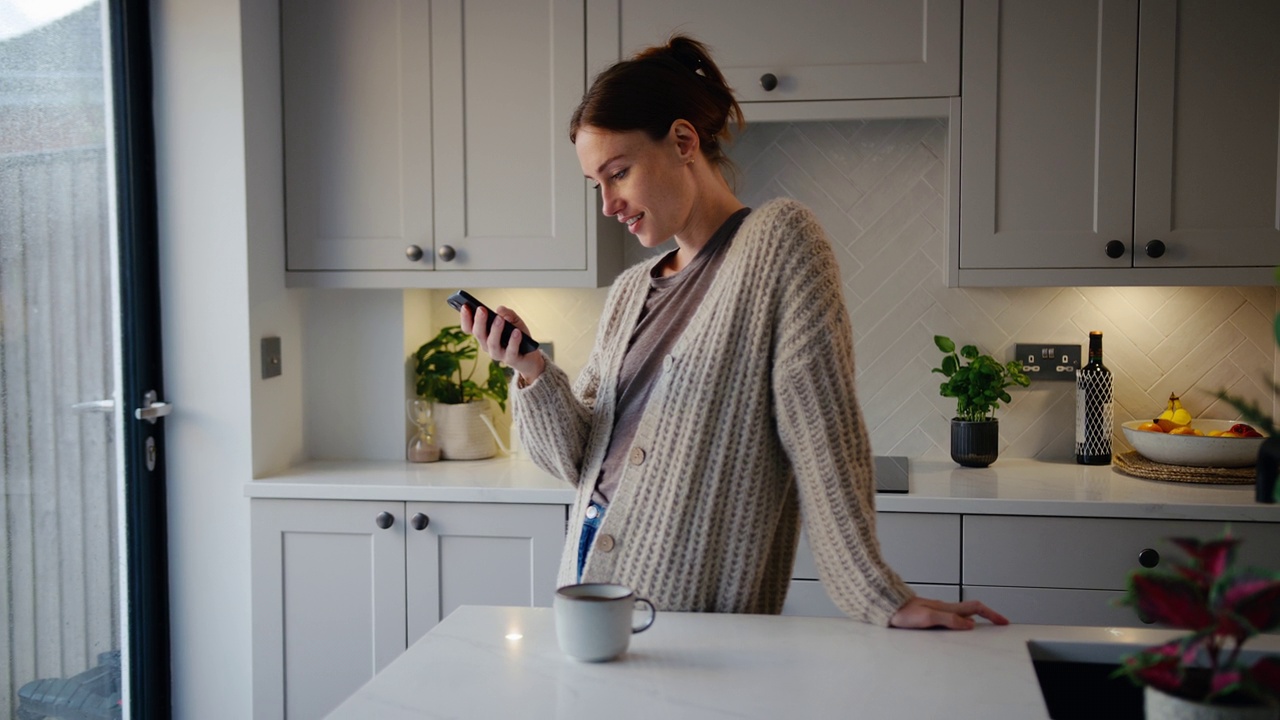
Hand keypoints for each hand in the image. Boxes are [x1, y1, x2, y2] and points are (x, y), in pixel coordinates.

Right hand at [460, 304, 544, 382]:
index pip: (469, 328)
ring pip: (492, 343)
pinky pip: (511, 351)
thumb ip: (508, 313)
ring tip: (500, 319)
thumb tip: (500, 310)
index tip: (465, 306)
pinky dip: (513, 341)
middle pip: (479, 334)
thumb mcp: (514, 321)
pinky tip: (516, 332)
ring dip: (495, 330)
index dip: (465, 318)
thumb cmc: (518, 335)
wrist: (530, 356)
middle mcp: (487, 345)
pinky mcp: (511, 359)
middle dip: (479, 321)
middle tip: (482, 309)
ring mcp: (498, 354)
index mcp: (484, 335)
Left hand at [889, 596, 1008, 629]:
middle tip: (998, 624)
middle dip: (987, 616)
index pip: (975, 608)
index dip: (991, 614)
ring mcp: (937, 610)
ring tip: (984, 626)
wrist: (885, 606)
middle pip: (971, 610)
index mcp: (947, 608)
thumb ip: (949, 620)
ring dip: (975, 618)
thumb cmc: (903, 612)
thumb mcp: (928, 618)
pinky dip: (961, 622)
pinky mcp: (929, 614)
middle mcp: (944, 608)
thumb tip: (970, 625)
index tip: (1003, 621)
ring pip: (961, 613)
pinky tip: (958, 627)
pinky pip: (951, 617)